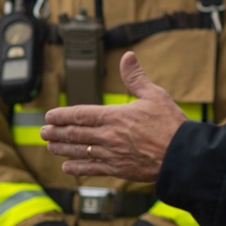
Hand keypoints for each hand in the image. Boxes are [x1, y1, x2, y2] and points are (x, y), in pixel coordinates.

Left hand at [41, 51, 186, 181]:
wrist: (182, 155)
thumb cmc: (170, 124)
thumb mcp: (154, 95)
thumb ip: (135, 77)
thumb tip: (128, 56)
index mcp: (115, 116)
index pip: (81, 115)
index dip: (63, 115)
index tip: (50, 116)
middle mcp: (109, 136)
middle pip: (76, 134)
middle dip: (57, 132)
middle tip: (43, 132)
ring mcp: (112, 154)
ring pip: (80, 151)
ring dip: (62, 149)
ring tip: (50, 147)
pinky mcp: (119, 169)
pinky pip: (92, 169)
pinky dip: (78, 168)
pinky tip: (67, 167)